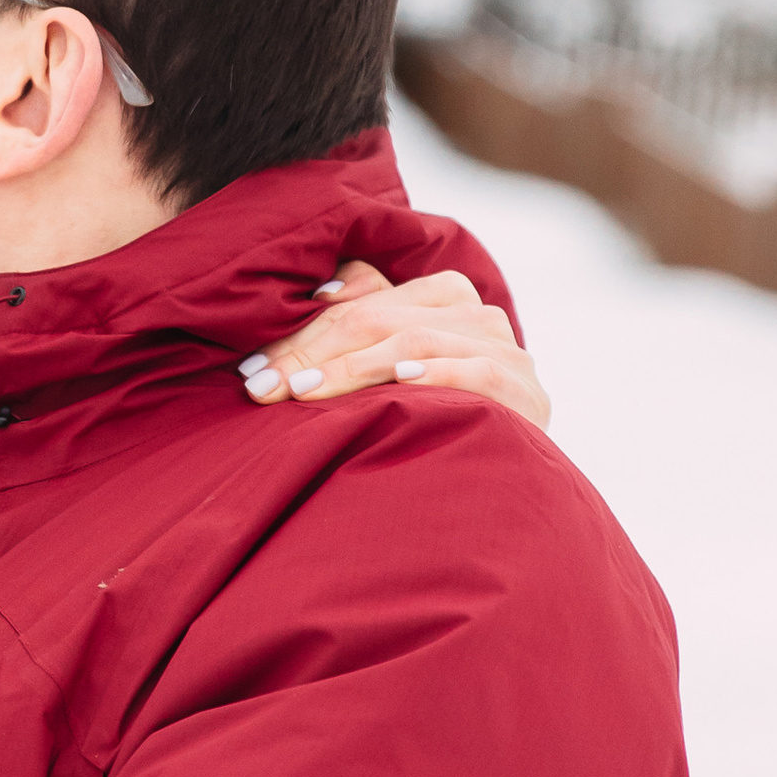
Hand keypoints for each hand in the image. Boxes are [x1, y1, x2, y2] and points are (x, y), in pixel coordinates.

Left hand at [239, 259, 550, 430]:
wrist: (504, 484)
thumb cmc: (438, 417)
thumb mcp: (394, 362)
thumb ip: (366, 315)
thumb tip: (319, 292)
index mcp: (445, 294)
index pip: (361, 303)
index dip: (301, 334)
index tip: (251, 370)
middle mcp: (477, 315)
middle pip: (379, 319)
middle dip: (313, 353)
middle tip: (264, 386)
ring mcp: (506, 350)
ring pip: (417, 339)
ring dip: (354, 367)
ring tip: (305, 391)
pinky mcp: (524, 389)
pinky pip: (476, 371)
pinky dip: (437, 372)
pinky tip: (401, 381)